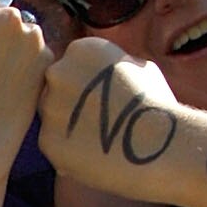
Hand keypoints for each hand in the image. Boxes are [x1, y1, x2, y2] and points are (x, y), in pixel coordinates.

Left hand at [38, 36, 187, 200]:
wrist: (160, 144)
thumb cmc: (158, 106)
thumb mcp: (141, 69)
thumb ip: (115, 66)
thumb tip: (110, 70)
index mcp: (82, 50)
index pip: (72, 66)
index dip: (87, 84)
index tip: (104, 100)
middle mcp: (58, 72)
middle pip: (55, 89)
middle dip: (72, 104)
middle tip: (98, 122)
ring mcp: (49, 106)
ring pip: (51, 117)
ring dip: (68, 128)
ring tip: (99, 141)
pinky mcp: (46, 139)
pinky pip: (52, 144)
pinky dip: (68, 152)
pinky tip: (94, 157)